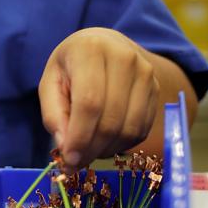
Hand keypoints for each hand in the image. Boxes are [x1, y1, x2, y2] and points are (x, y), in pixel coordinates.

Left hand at [39, 28, 160, 170]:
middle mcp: (125, 58)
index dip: (80, 136)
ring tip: (88, 151)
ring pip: (129, 128)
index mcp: (91, 50)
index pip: (90, 102)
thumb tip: (66, 147)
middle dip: (92, 149)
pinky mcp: (157, 89)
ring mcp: (146, 74)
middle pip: (111, 119)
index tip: (69, 159)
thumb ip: (53, 114)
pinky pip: (142, 129)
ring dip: (106, 150)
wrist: (103, 45)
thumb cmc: (71, 67)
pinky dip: (122, 145)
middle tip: (75, 163)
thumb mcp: (50, 83)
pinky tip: (105, 142)